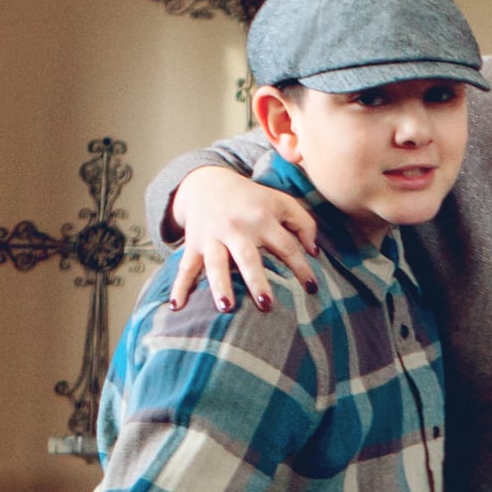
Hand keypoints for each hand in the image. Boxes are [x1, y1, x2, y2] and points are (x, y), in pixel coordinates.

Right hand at [166, 166, 319, 315]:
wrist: (208, 183)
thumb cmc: (253, 199)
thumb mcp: (282, 203)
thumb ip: (304, 224)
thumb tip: (314, 253)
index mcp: (262, 218)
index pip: (286, 247)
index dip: (301, 267)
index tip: (312, 288)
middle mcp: (236, 229)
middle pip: (248, 258)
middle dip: (256, 281)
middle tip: (266, 305)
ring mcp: (212, 237)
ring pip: (215, 264)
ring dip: (220, 286)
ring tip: (226, 307)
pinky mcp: (193, 244)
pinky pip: (185, 267)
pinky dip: (179, 286)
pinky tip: (177, 306)